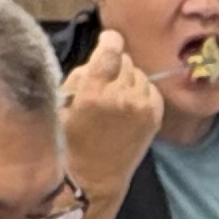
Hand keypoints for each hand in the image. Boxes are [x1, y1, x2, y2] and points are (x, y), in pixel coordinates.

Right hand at [59, 29, 161, 195]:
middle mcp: (122, 96)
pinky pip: (151, 89)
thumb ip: (81, 75)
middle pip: (125, 60)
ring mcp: (142, 107)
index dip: (109, 40)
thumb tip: (100, 57)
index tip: (107, 41)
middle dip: (114, 67)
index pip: (112, 49)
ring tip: (115, 99)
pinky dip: (141, 92)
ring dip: (128, 80)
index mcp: (95, 92)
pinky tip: (128, 106)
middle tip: (103, 84)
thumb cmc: (70, 141)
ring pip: (139, 74)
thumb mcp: (63, 103)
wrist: (93, 178)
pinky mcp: (155, 117)